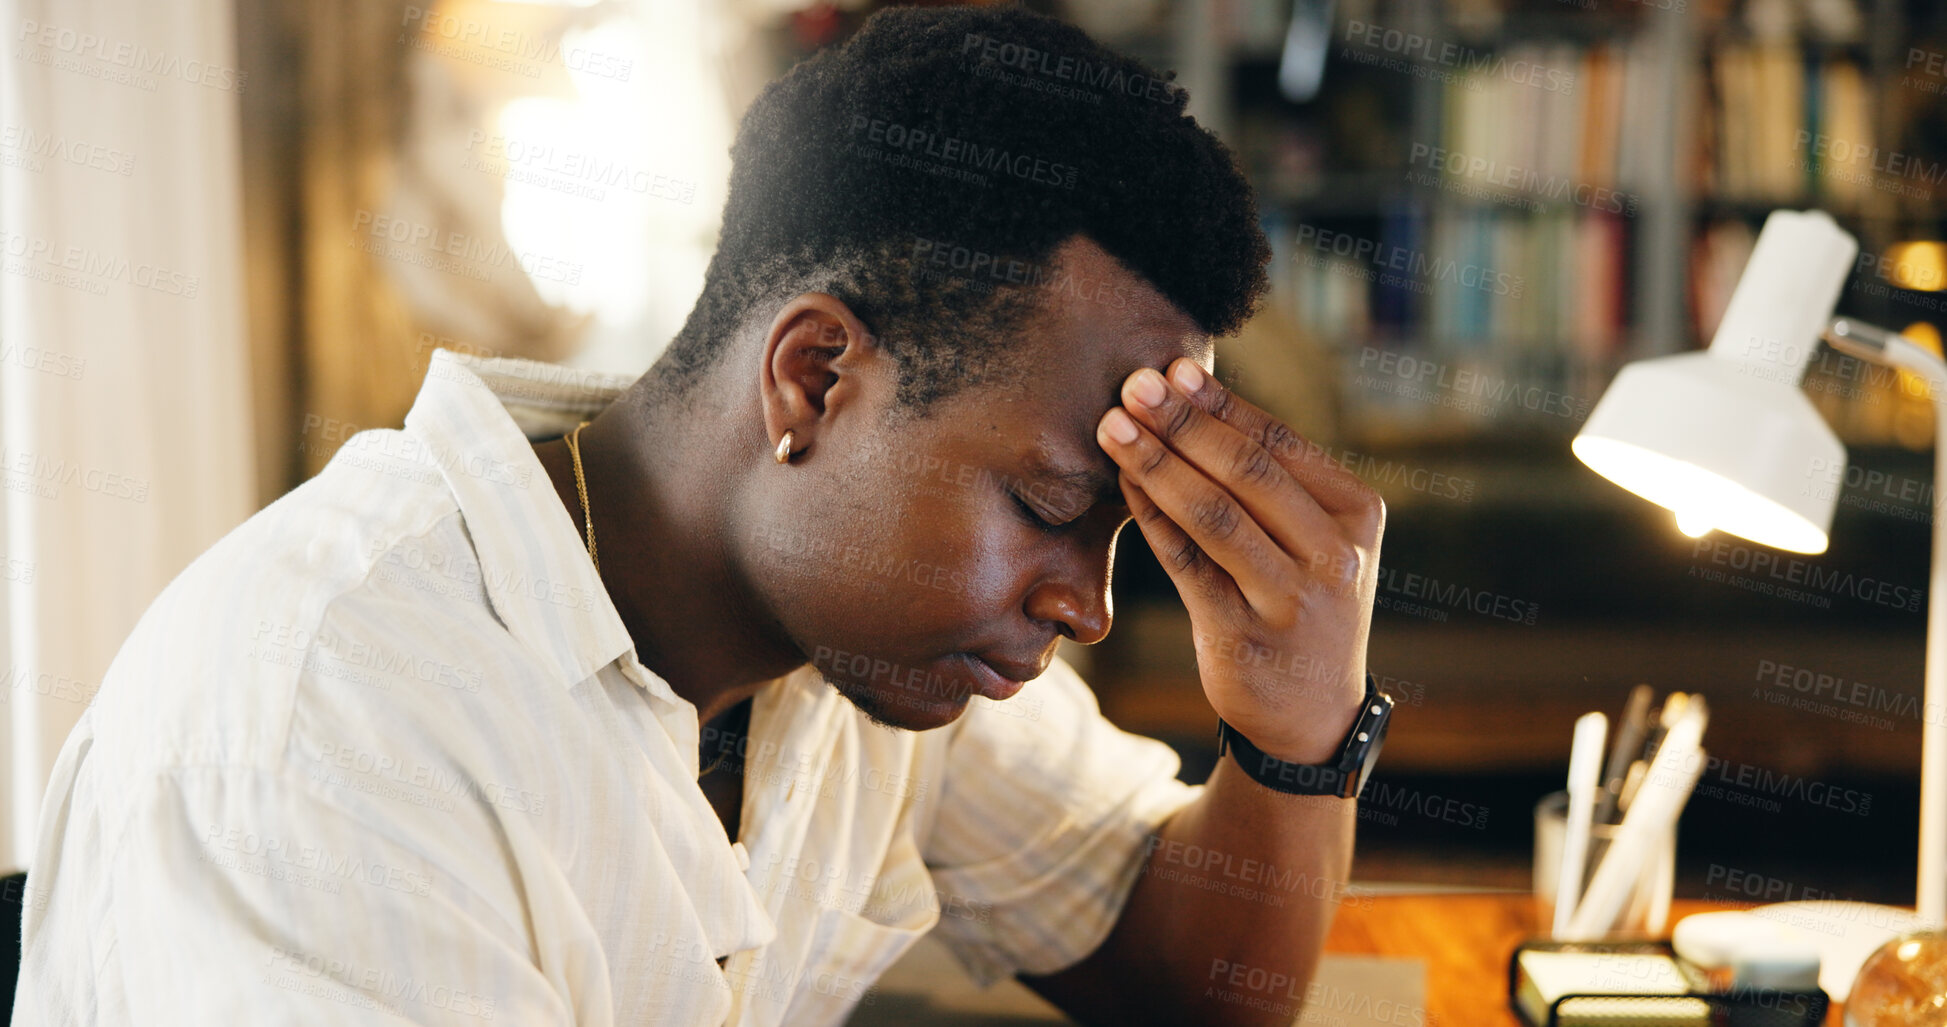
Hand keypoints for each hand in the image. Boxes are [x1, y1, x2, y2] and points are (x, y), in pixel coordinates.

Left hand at [1097, 358, 1384, 764]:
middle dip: (1183, 422)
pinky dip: (1151, 517)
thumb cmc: (1300, 603)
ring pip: (1214, 514)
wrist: (1312, 713)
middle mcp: (1335, 555)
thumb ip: (1271, 480)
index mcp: (1358, 514)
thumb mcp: (1314, 539)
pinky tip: (1123, 484)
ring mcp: (1292, 599)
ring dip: (1156, 463)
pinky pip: (1186, 563)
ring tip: (1113, 426)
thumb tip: (1188, 393)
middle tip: (1134, 385)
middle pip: (1247, 471)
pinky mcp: (1244, 635)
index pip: (1280, 442)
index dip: (1220, 403)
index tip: (1172, 369)